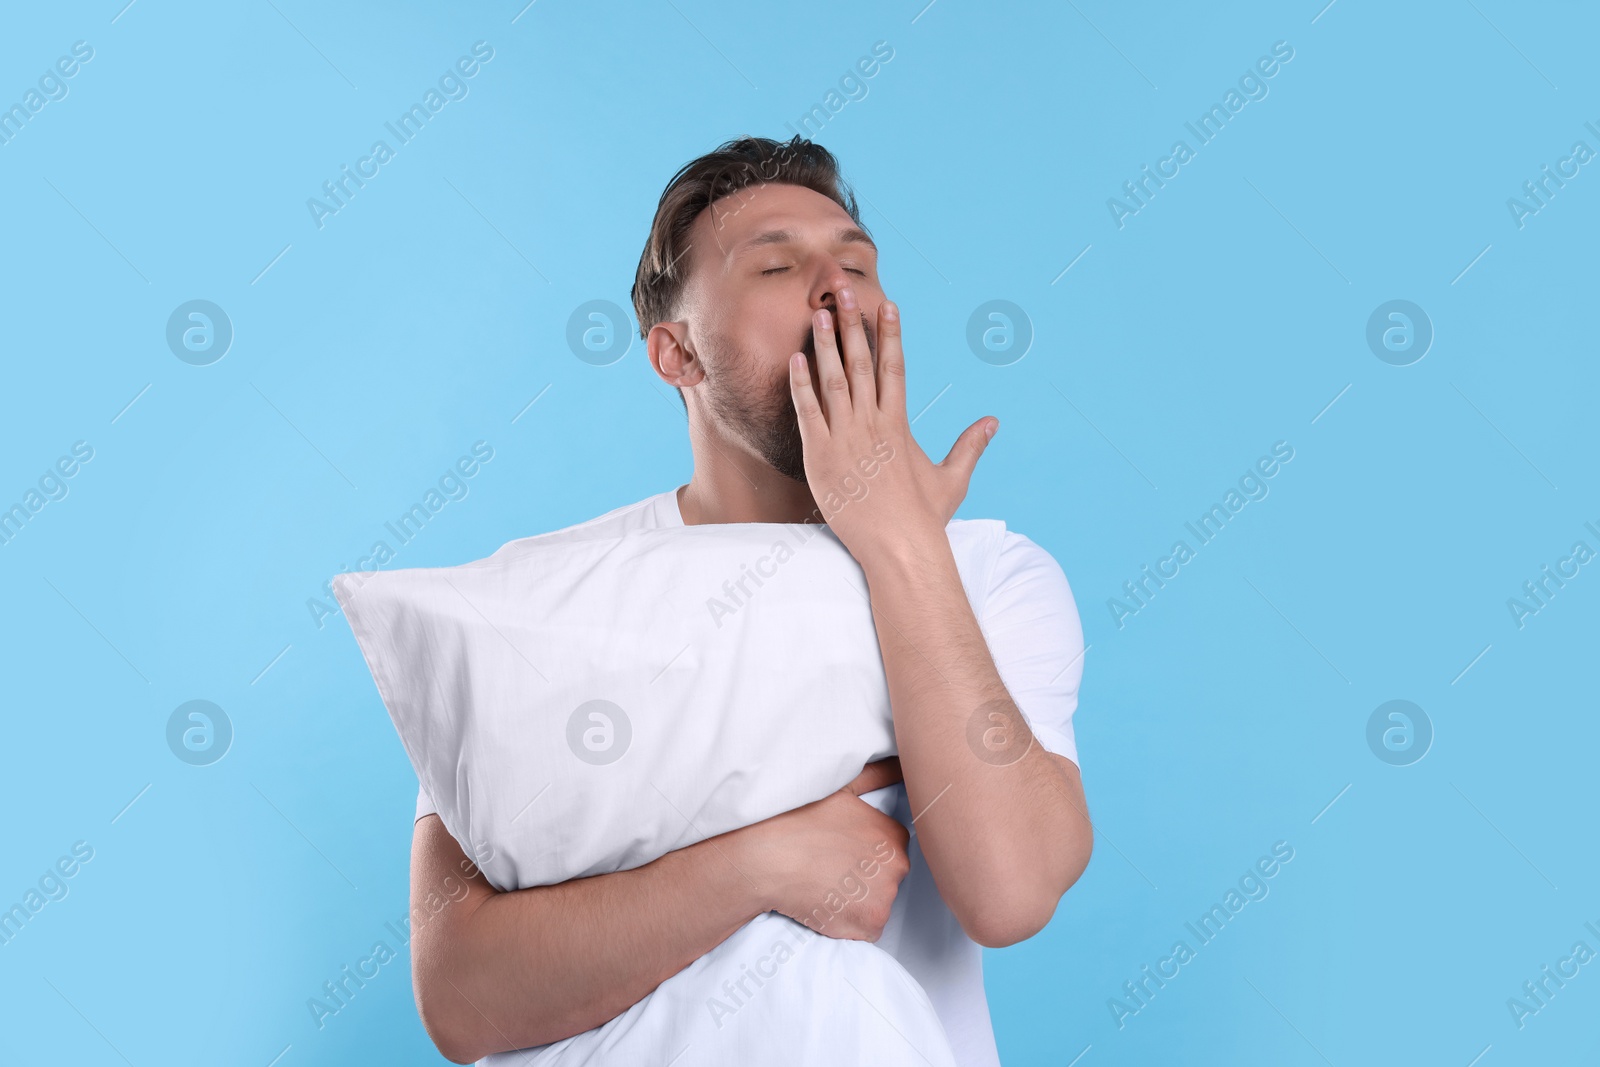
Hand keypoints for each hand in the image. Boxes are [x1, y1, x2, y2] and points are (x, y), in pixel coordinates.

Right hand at [729, 758, 910, 939]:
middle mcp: (897, 866)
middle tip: (829, 870)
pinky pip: (865, 930)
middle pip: (885, 880)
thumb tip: (900, 763)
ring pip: (875, 905)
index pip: (889, 853)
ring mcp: (884, 897)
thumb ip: (877, 775)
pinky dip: (848, 924)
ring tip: (824, 886)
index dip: (863, 856)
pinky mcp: (868, 923)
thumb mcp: (842, 788)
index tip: (840, 854)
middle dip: (863, 880)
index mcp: (894, 835)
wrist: (767, 856)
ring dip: (855, 903)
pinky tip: (825, 905)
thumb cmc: (800, 818)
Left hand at [788, 289, 996, 567]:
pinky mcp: (822, 455)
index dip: (890, 333)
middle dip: (854, 324)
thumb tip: (993, 422)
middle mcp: (873, 424)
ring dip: (826, 345)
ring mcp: (847, 438)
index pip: (895, 367)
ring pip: (834, 381)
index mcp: (899, 424)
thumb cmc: (924, 518)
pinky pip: (809, 412)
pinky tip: (795, 359)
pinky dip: (801, 385)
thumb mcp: (953, 479)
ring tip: (820, 313)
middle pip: (862, 363)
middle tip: (843, 290)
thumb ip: (970, 446)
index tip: (887, 304)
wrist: (899, 547)